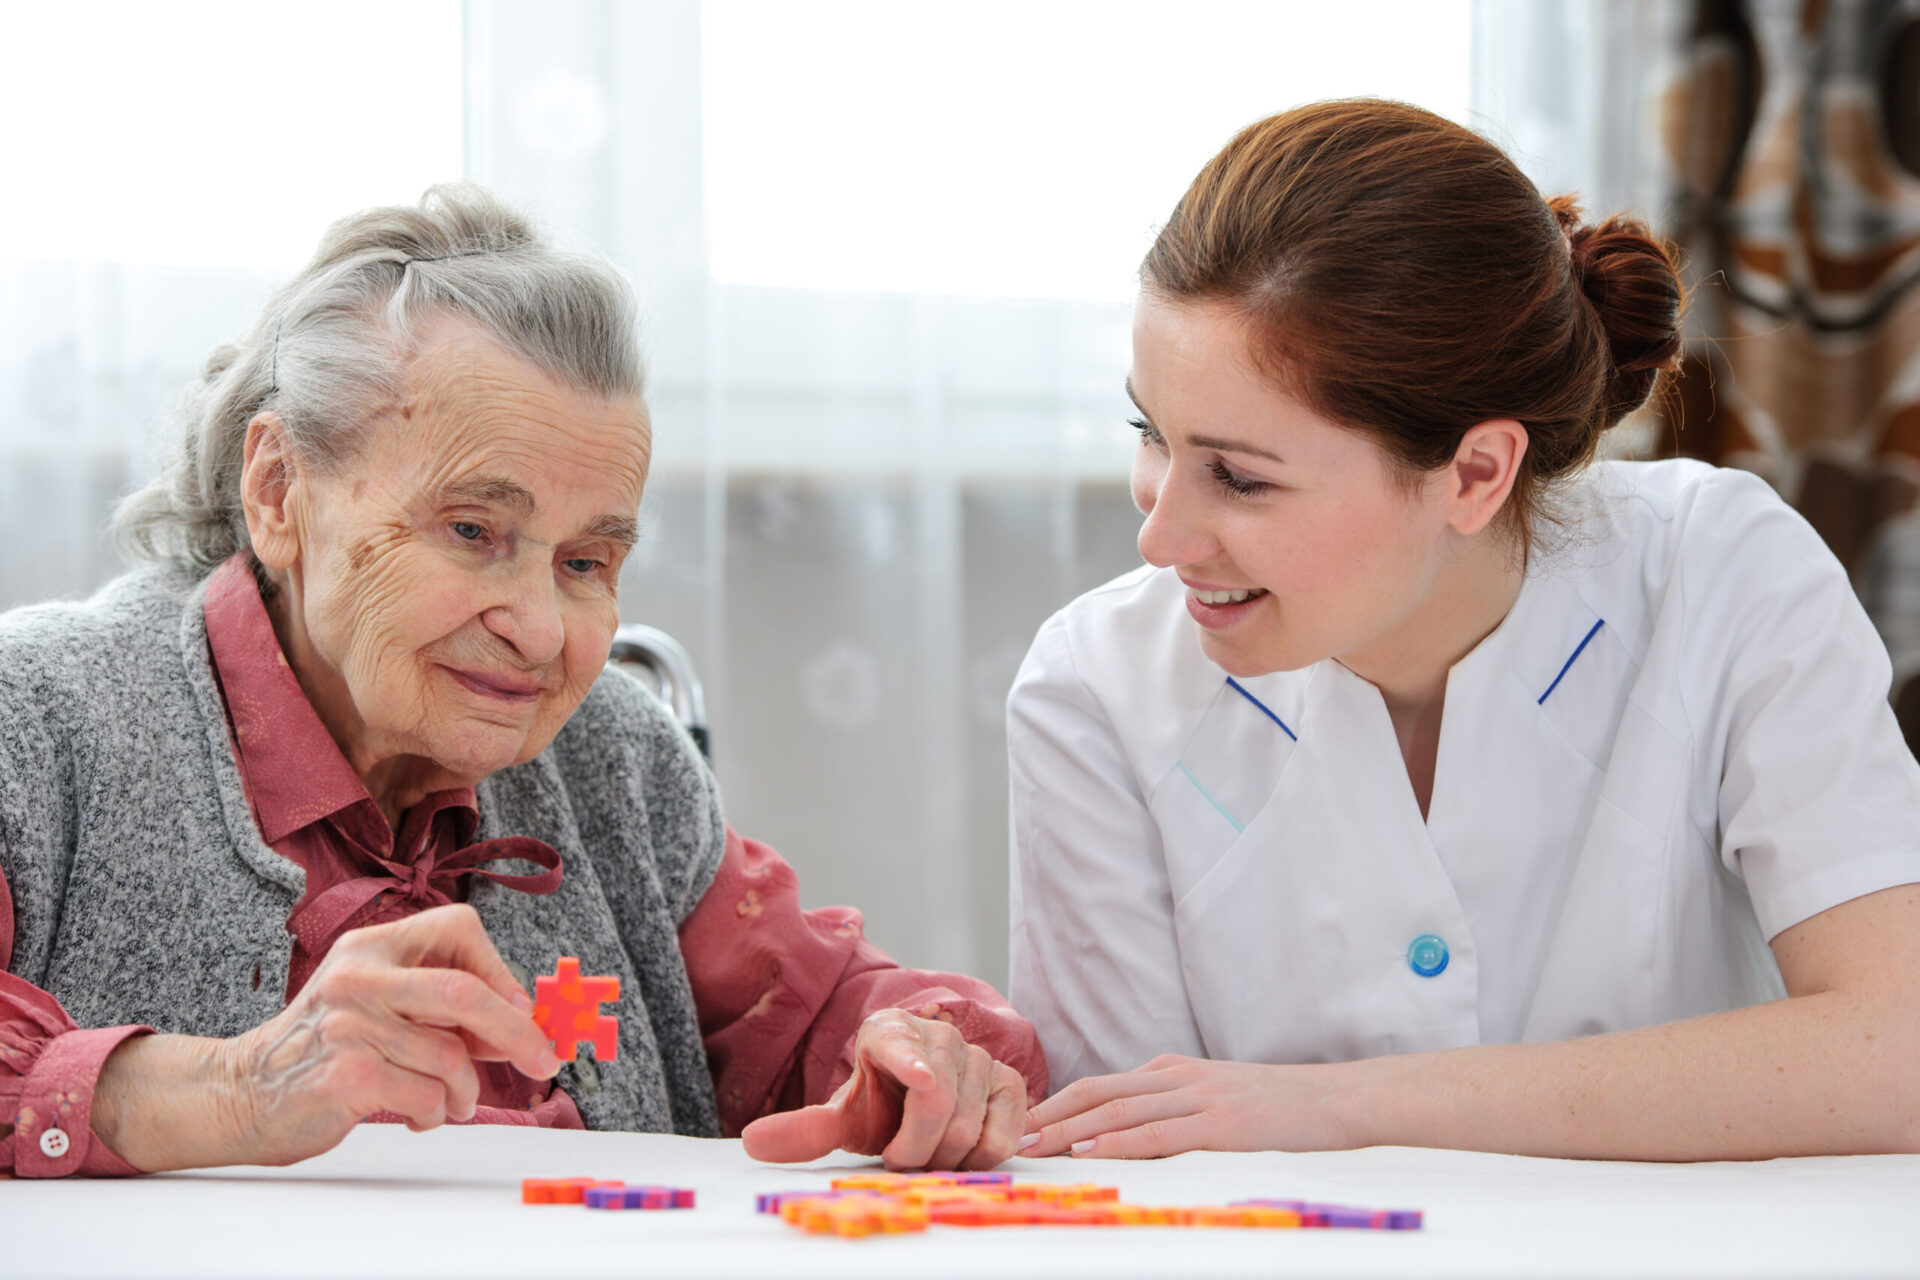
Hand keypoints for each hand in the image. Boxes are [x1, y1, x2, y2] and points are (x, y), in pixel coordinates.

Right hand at [94, 903, 559, 1170]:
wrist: (240, 1094)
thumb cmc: (322, 1050)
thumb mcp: (375, 1002)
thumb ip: (437, 1004)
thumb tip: (524, 1020)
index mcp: (372, 947)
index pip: (458, 927)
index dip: (501, 969)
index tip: (521, 1009)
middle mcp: (359, 976)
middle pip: (465, 993)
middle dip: (518, 1031)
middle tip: (544, 1059)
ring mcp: (349, 1025)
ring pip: (450, 1057)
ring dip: (465, 1092)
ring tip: (450, 1103)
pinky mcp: (345, 1074)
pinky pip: (426, 1096)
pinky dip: (436, 1114)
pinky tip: (416, 1116)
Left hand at [739, 1008, 1028, 1170]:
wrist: (917, 1098)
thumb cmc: (879, 1104)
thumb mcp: (842, 1117)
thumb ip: (804, 1130)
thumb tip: (753, 1142)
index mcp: (887, 1032)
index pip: (898, 1046)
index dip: (909, 1065)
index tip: (919, 1082)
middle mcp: (939, 1036)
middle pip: (937, 1106)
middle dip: (915, 1149)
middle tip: (901, 1156)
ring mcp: (979, 1056)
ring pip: (969, 1126)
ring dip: (946, 1157)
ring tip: (929, 1151)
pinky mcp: (1010, 1081)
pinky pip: (1004, 1132)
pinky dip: (983, 1155)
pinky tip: (963, 1150)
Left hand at [1020, 1054, 1356, 1158]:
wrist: (1340, 1100)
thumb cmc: (1280, 1109)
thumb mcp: (1217, 1098)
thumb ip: (1173, 1109)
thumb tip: (1126, 1132)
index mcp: (1172, 1072)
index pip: (1099, 1086)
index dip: (1056, 1104)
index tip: (1022, 1124)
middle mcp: (1176, 1078)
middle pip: (1096, 1093)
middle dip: (1049, 1115)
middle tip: (1009, 1136)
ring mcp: (1197, 1098)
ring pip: (1116, 1111)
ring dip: (1069, 1130)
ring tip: (1033, 1146)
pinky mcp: (1219, 1124)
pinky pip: (1157, 1132)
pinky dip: (1117, 1140)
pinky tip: (1090, 1150)